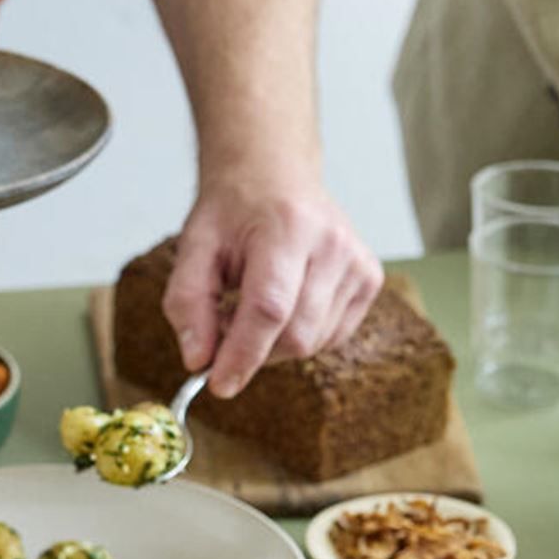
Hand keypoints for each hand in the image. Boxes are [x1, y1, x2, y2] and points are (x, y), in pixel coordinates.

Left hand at [162, 176, 380, 397]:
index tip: (218, 385)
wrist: (274, 173)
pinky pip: (332, 336)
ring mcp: (358, 262)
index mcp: (287, 228)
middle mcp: (332, 244)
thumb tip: (198, 360)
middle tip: (224, 327)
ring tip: (252, 305)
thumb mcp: (194, 247)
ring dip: (275, 343)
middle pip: (296, 335)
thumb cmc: (234, 210)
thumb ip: (188, 303)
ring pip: (314, 342)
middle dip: (255, 350)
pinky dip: (300, 334)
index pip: (269, 309)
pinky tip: (285, 304)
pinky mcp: (370, 279)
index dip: (243, 354)